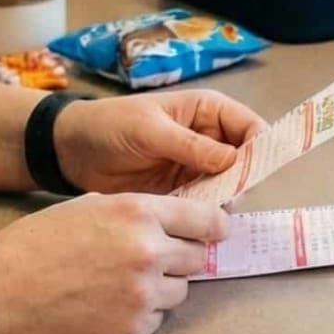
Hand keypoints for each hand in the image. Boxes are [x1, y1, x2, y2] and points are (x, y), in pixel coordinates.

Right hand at [0, 193, 226, 333]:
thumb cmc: (35, 245)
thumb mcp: (87, 207)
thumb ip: (133, 211)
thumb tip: (170, 219)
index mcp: (138, 213)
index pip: (205, 220)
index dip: (213, 227)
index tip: (217, 232)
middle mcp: (149, 252)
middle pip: (197, 258)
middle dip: (180, 259)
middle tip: (150, 261)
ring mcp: (143, 293)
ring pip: (180, 291)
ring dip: (161, 288)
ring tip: (118, 284)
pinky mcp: (133, 328)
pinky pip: (156, 319)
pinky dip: (140, 314)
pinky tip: (106, 305)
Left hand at [54, 90, 263, 195]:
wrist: (72, 151)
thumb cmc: (110, 125)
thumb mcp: (149, 130)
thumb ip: (190, 145)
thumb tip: (233, 160)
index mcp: (207, 112)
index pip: (250, 126)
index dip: (261, 146)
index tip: (257, 171)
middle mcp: (210, 139)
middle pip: (247, 160)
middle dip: (245, 179)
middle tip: (229, 198)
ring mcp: (198, 167)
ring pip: (230, 186)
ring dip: (226, 200)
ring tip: (209, 213)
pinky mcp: (184, 191)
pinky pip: (207, 203)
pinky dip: (207, 213)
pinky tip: (198, 222)